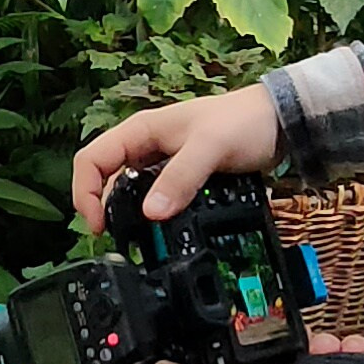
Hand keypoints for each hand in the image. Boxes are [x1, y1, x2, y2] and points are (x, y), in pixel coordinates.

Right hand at [71, 82, 280, 232]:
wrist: (278, 122)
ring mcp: (162, 163)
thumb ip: (180, 178)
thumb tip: (151, 213)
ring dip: (131, 215)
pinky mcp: (181, 177)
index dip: (85, 193)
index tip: (98, 225)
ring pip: (132, 192)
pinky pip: (156, 198)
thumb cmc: (242, 122)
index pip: (91, 160)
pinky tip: (165, 230)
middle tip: (120, 239)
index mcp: (139, 131)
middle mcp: (145, 146)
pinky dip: (155, 215)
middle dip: (106, 210)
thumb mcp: (209, 148)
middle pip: (107, 180)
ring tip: (142, 240)